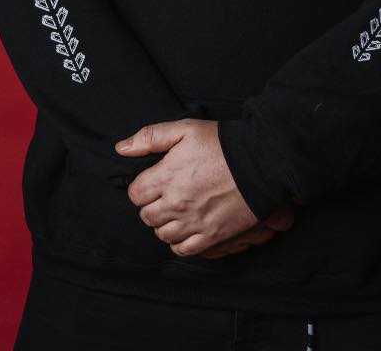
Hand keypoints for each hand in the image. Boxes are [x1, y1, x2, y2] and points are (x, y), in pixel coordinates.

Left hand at [114, 118, 287, 256]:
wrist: (259, 163)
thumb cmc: (222, 144)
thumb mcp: (185, 129)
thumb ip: (149, 137)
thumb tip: (121, 148)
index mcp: (166, 177)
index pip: (135, 194)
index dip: (143, 186)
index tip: (156, 180)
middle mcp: (176, 204)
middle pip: (147, 216)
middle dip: (153, 205)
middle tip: (167, 194)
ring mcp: (193, 223)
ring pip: (162, 234)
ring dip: (165, 224)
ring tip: (178, 210)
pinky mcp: (210, 237)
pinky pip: (182, 250)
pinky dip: (180, 242)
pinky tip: (186, 227)